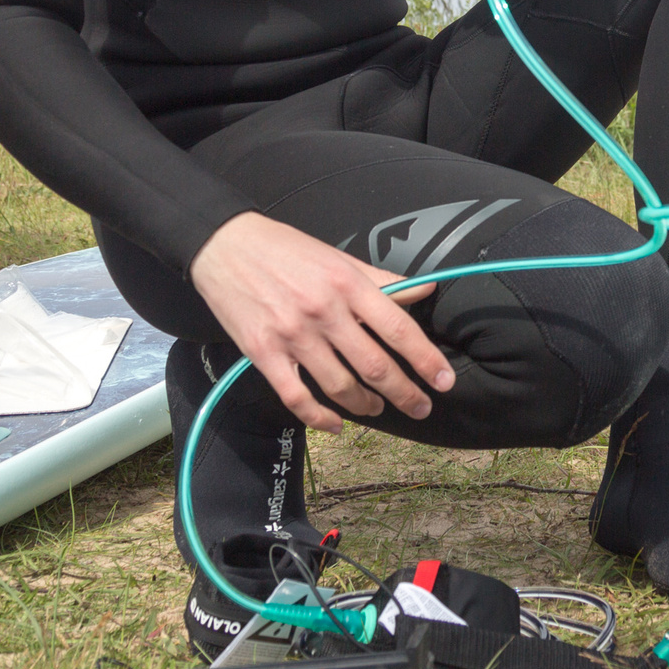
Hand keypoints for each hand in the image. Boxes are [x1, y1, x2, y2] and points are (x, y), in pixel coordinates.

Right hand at [188, 212, 451, 433]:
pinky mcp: (264, 354)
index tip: (443, 380)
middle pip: (374, 365)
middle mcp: (324, 311)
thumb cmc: (285, 250)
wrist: (225, 245)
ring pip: (340, 386)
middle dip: (405, 393)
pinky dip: (320, 418)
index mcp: (347, 284)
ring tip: (377, 409)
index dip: (425, 358)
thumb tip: (423, 291)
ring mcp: (293, 335)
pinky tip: (335, 423)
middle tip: (421, 407)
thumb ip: (381, 281)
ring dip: (365, 405)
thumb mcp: (339, 258)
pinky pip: (297, 397)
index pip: (398, 328)